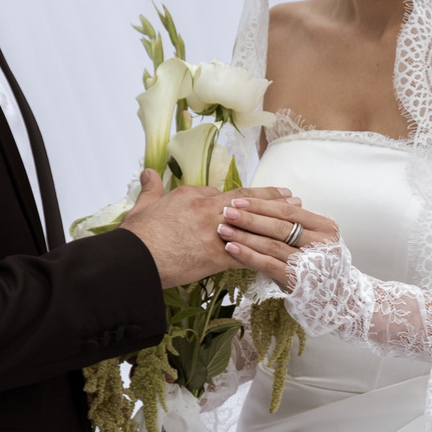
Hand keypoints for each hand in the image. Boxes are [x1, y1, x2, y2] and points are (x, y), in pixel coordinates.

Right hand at [121, 170, 294, 287]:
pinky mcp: (218, 255)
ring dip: (275, 223)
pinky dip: (265, 253)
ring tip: (295, 221)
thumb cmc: (137, 236)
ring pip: (253, 224)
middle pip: (246, 201)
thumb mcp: (142, 206)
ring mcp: (216, 231)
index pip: (220, 194)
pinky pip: (249, 252)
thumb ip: (150, 188)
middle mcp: (208, 209)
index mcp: (191, 195)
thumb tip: (148, 172)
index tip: (252, 198)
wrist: (136, 259)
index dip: (238, 199)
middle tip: (290, 198)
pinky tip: (280, 255)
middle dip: (269, 199)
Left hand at [218, 198, 339, 289]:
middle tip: (226, 212)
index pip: (288, 212)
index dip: (261, 205)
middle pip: (279, 227)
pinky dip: (247, 255)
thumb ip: (295, 222)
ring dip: (244, 236)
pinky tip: (231, 249)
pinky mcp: (297, 281)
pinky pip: (268, 265)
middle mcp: (322, 244)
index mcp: (325, 228)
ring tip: (223, 229)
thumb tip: (270, 197)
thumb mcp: (313, 239)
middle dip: (249, 218)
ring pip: (272, 245)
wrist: (334, 298)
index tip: (238, 201)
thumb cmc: (317, 263)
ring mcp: (310, 264)